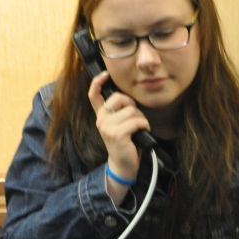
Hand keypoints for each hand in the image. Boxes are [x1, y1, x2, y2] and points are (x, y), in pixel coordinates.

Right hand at [87, 72, 151, 189]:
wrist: (124, 165)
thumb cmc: (126, 143)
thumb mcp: (119, 124)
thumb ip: (119, 111)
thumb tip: (128, 98)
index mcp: (101, 115)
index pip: (93, 95)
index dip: (97, 82)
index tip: (105, 74)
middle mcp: (101, 120)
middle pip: (119, 98)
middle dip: (132, 105)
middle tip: (135, 118)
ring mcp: (107, 127)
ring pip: (131, 110)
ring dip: (141, 119)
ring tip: (139, 128)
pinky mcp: (117, 134)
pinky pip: (137, 121)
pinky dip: (144, 125)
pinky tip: (142, 132)